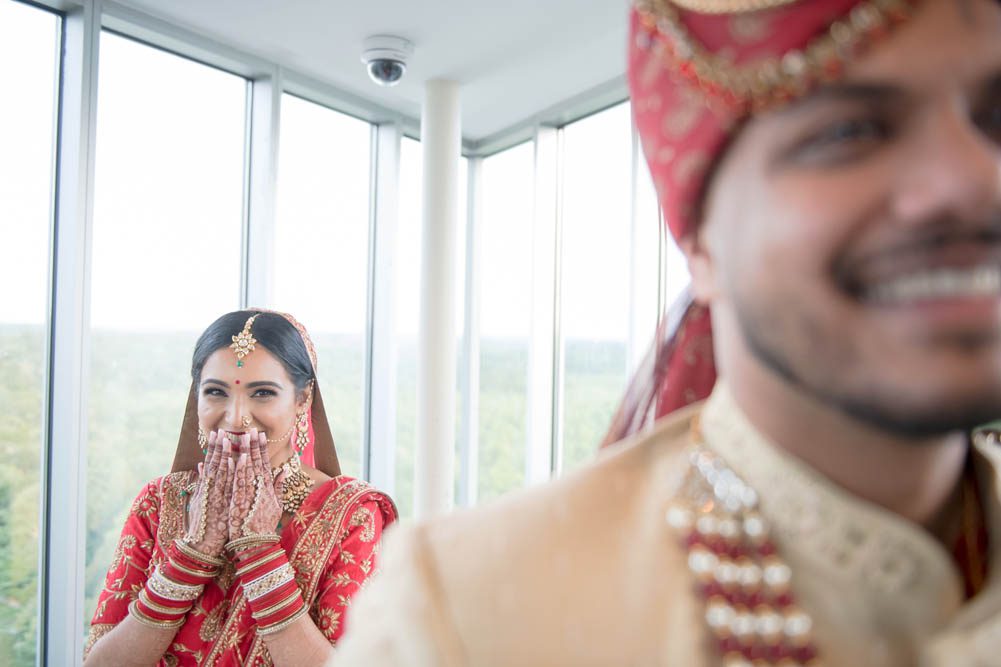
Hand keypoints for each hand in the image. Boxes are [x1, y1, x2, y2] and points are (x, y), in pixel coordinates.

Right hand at [183, 429, 233, 556]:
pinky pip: (229, 485)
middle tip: (222, 429)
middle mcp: (210, 489)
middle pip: (215, 464)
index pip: (210, 463)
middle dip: (218, 446)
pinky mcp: (223, 504)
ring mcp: (216, 496)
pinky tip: (233, 461)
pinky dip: (231, 472)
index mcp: (206, 487)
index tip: (216, 433)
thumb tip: (199, 465)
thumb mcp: (199, 500)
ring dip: (225, 454)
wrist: (203, 545)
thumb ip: (200, 482)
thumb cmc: (203, 524)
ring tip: (227, 438)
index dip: (213, 448)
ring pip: (222, 471)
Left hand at [228, 429, 284, 541]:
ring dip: (244, 452)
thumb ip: (279, 486)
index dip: (262, 448)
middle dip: (253, 445)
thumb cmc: (264, 525)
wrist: (256, 543)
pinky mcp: (240, 501)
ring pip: (247, 469)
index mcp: (268, 487)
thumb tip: (284, 471)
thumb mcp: (277, 505)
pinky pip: (239, 482)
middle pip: (256, 462)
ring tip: (242, 437)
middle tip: (251, 429)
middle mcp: (260, 488)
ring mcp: (250, 494)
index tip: (261, 435)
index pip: (265, 463)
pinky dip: (239, 470)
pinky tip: (238, 457)